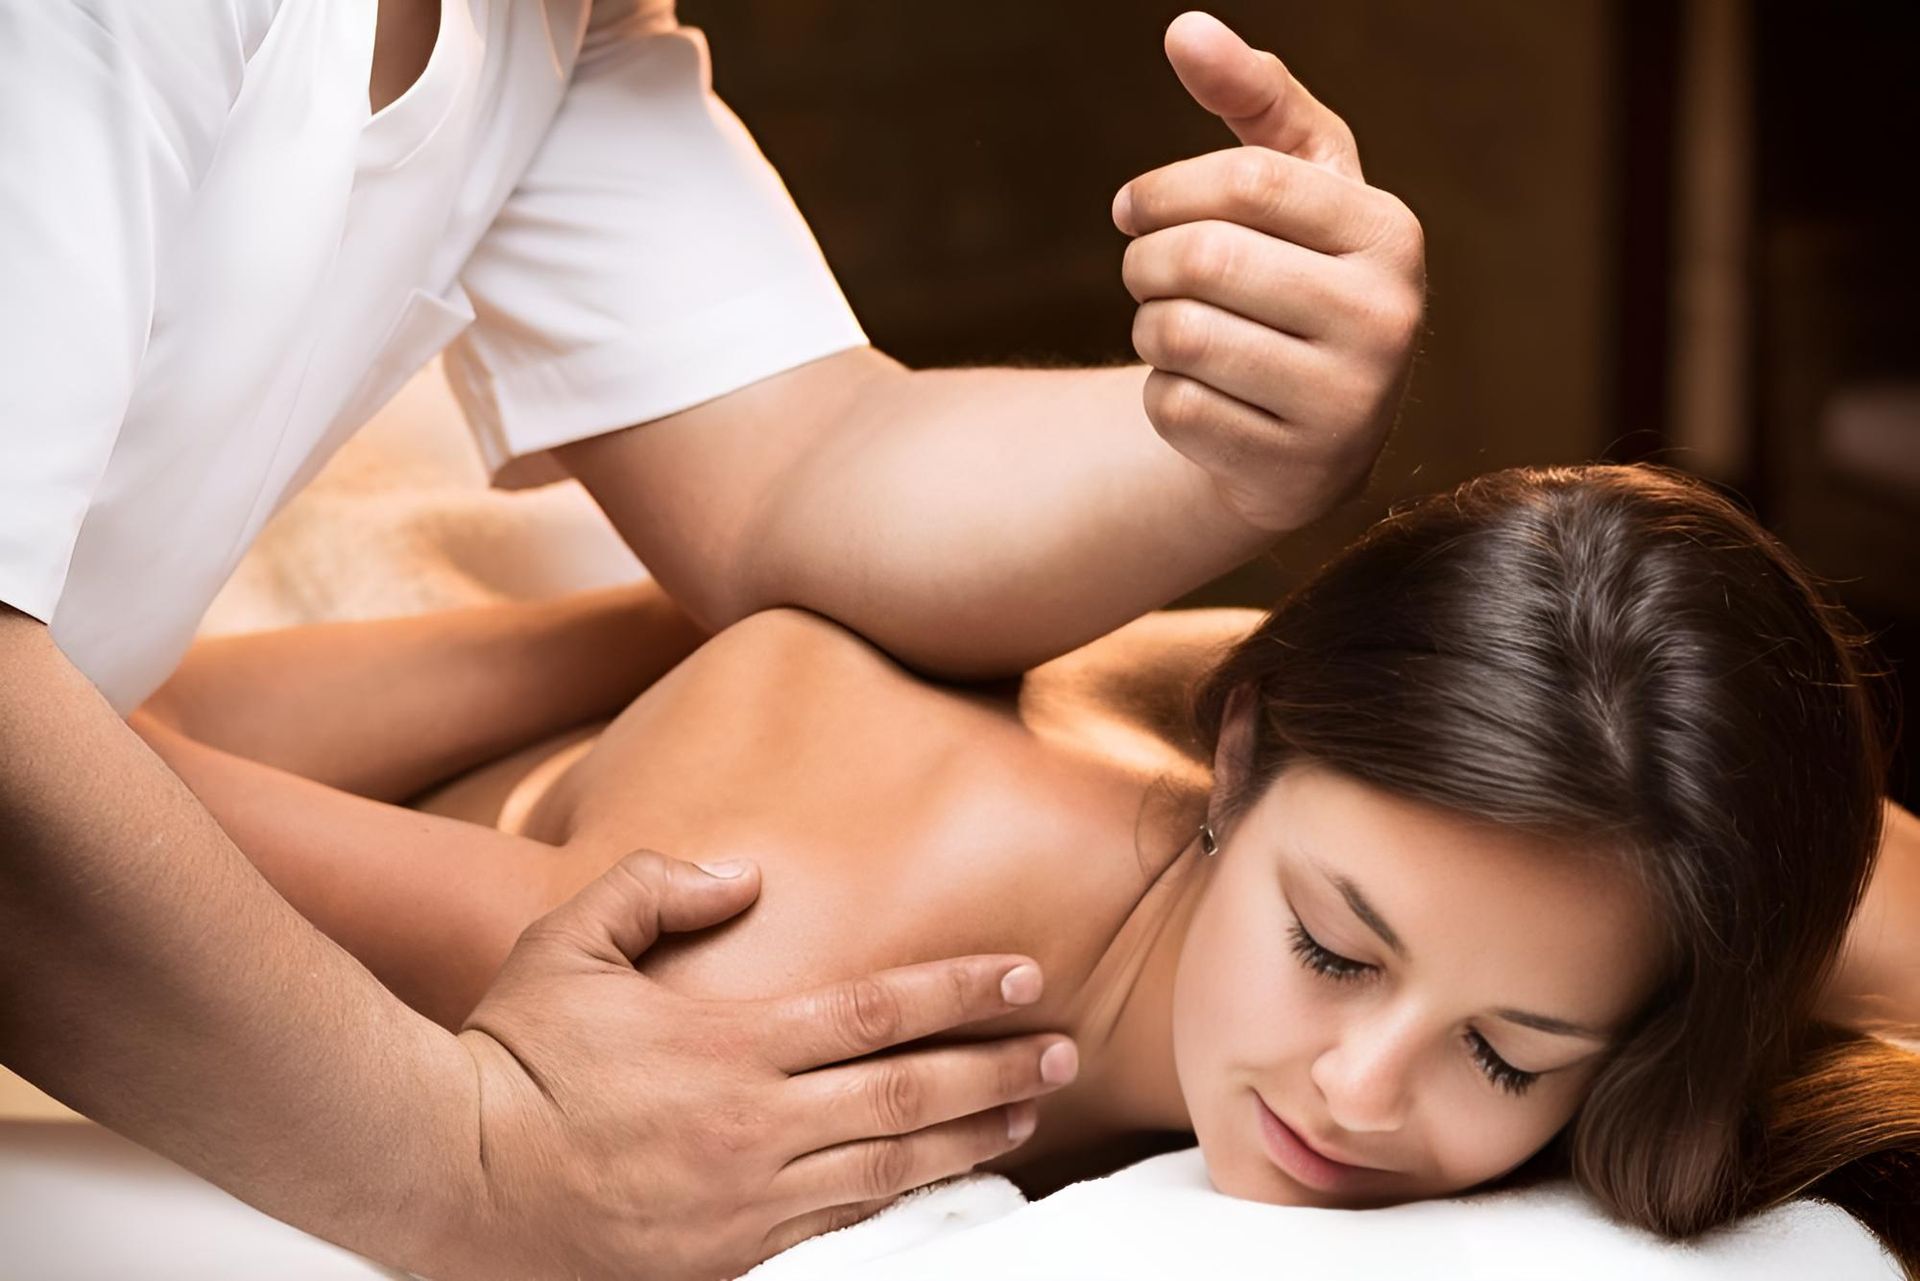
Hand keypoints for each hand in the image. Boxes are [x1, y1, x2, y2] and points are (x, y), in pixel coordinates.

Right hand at [440, 851, 1075, 1279]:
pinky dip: (901, 1212)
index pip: (877, 1009)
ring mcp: (744, 1202)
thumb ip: (660, 887)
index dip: (960, 989)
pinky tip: (942, 1193)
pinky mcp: (726, 1262)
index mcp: (729, 1042)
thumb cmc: (511, 1049)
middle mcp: (754, 1124)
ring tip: (1028, 1117)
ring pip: (889, 1170)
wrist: (449, 1173)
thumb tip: (746, 874)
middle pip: (907, 1094)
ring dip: (970, 1140)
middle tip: (1065, 1053)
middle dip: (997, 1069)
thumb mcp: (571, 938)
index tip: (1025, 976)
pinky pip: (837, 1236)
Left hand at [1115, 11, 1425, 532]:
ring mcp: (1347, 404)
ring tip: (1171, 332)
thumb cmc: (1298, 279)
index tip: (1129, 209)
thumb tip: (1185, 29)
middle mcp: (1387, 319)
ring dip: (1148, 330)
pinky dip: (1162, 397)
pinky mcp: (1295, 470)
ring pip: (1180, 337)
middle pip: (1204, 260)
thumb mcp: (1298, 186)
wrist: (1314, 431)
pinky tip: (1200, 395)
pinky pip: (1175, 409)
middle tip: (1144, 275)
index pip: (1248, 181)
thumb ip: (1253, 99)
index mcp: (1389, 234)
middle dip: (1145, 263)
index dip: (1164, 189)